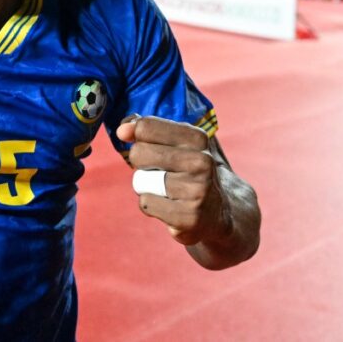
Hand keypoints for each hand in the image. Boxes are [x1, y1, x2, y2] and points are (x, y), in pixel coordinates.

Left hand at [116, 115, 230, 245]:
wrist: (220, 211)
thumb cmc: (188, 170)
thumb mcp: (177, 141)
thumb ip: (147, 128)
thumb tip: (122, 130)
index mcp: (198, 138)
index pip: (145, 127)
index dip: (137, 136)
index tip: (146, 143)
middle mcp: (201, 162)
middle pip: (138, 153)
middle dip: (141, 163)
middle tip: (161, 171)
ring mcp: (197, 191)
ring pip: (140, 181)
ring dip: (147, 187)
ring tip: (169, 190)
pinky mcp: (189, 217)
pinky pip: (146, 204)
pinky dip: (152, 205)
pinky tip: (171, 206)